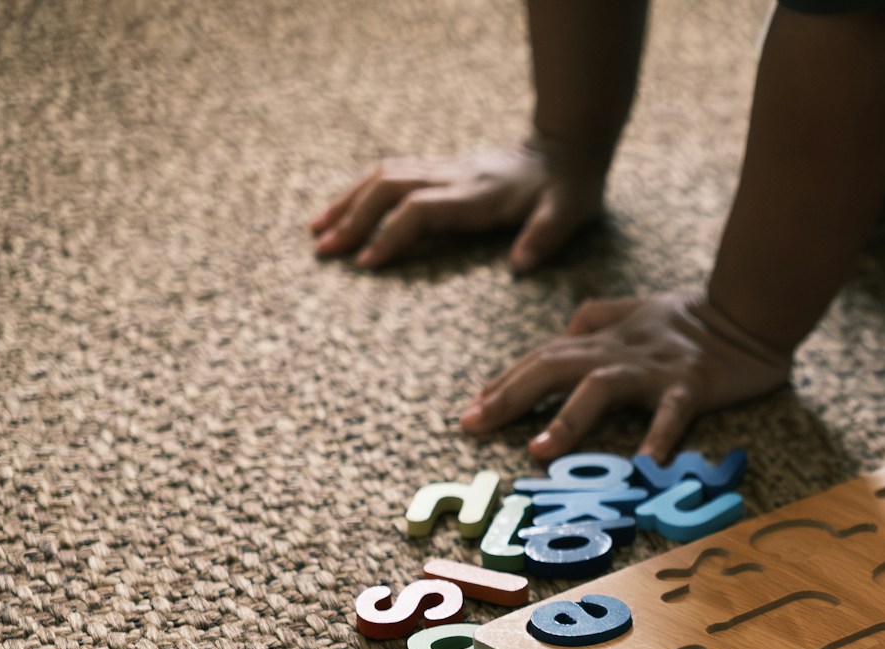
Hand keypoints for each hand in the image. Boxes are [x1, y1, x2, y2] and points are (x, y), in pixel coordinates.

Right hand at [308, 142, 604, 271]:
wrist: (567, 147)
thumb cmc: (569, 188)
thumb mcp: (568, 213)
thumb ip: (544, 237)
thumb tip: (520, 266)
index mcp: (477, 194)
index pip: (421, 210)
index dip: (391, 234)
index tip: (366, 262)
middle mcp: (453, 177)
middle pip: (389, 190)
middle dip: (353, 219)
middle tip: (323, 251)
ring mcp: (444, 170)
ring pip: (382, 178)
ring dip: (347, 202)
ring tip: (316, 231)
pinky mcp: (441, 170)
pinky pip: (391, 176)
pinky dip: (360, 192)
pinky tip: (342, 210)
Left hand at [459, 291, 791, 460]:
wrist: (748, 309)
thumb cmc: (691, 317)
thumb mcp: (634, 310)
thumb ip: (595, 319)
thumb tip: (562, 333)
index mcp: (602, 338)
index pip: (541, 357)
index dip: (503, 383)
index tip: (469, 411)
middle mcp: (619, 351)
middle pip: (553, 367)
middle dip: (510, 396)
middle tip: (473, 426)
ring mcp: (654, 368)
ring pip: (601, 387)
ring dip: (568, 418)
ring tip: (540, 450)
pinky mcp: (692, 384)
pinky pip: (672, 413)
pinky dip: (658, 438)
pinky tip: (644, 467)